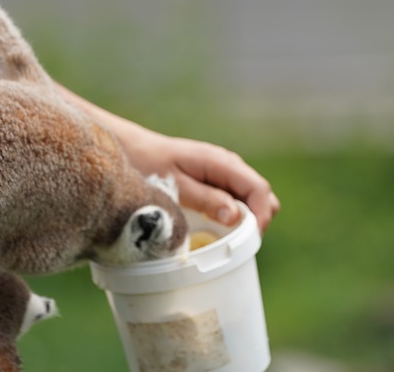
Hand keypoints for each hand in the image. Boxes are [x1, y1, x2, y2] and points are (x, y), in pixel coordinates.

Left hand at [119, 128, 280, 231]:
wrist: (131, 149)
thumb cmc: (148, 165)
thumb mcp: (176, 186)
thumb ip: (206, 199)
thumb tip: (237, 216)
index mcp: (222, 163)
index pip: (259, 189)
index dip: (261, 216)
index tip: (250, 241)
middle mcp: (228, 165)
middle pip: (261, 195)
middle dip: (257, 220)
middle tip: (237, 243)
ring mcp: (223, 173)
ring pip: (250, 199)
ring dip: (245, 220)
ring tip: (225, 239)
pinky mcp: (215, 181)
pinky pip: (235, 200)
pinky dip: (233, 216)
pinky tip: (215, 229)